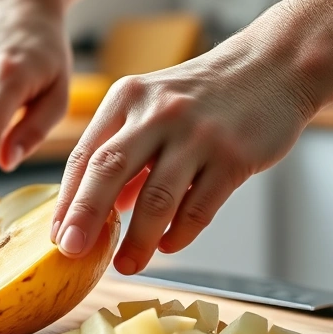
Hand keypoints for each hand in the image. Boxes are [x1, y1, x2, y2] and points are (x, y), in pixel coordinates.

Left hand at [51, 36, 316, 274]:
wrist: (274, 67)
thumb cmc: (205, 95)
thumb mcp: (153, 108)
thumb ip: (125, 155)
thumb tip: (99, 210)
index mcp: (127, 99)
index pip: (85, 154)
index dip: (68, 199)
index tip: (58, 236)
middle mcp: (157, 113)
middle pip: (109, 170)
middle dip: (85, 215)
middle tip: (72, 251)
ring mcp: (197, 134)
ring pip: (157, 197)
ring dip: (138, 239)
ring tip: (127, 265)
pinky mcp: (233, 156)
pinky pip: (199, 206)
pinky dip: (181, 233)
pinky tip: (169, 246)